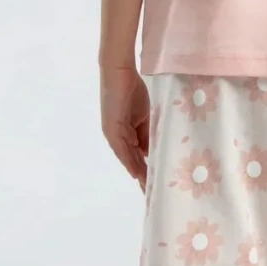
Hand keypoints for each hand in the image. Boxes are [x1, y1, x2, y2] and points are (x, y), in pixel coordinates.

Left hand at [101, 66, 150, 187]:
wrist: (119, 72)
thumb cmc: (131, 90)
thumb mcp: (144, 116)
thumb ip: (148, 134)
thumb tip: (152, 151)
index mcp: (124, 134)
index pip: (136, 156)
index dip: (145, 170)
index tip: (154, 183)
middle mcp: (116, 138)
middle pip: (131, 161)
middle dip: (141, 176)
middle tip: (151, 193)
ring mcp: (113, 134)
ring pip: (127, 159)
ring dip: (137, 173)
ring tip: (148, 188)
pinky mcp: (112, 130)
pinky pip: (124, 150)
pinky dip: (132, 162)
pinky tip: (139, 173)